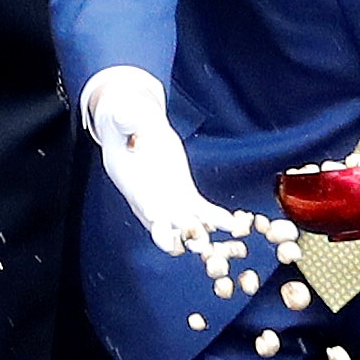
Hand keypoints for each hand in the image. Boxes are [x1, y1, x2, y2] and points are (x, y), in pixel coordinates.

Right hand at [83, 68, 251, 257]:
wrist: (136, 129)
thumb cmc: (127, 123)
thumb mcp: (125, 119)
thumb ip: (126, 122)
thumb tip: (124, 117)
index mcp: (133, 184)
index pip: (141, 203)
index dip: (150, 213)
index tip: (159, 219)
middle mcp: (149, 201)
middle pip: (164, 228)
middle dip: (180, 236)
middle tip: (198, 243)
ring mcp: (169, 202)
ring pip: (186, 228)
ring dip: (203, 235)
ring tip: (224, 237)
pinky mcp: (186, 197)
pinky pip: (203, 213)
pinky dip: (217, 219)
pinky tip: (234, 223)